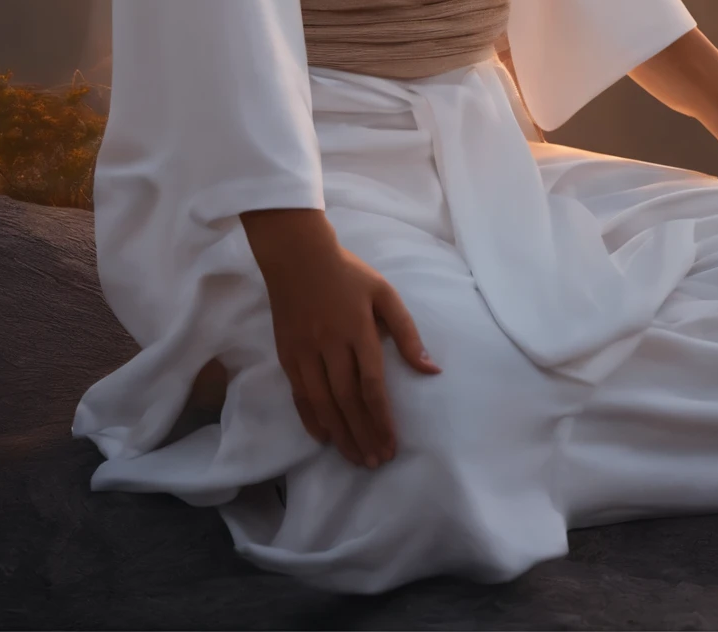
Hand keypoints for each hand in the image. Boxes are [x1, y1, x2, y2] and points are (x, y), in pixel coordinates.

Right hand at [240, 207, 440, 466]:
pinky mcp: (287, 354)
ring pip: (323, 403)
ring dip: (340, 434)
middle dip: (364, 434)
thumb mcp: (384, 293)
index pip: (372, 385)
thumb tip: (430, 369)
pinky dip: (311, 419)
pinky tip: (324, 437)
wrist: (297, 256)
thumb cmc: (347, 273)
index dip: (382, 418)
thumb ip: (407, 332)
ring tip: (355, 457)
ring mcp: (305, 351)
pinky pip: (300, 395)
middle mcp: (330, 345)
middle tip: (375, 461)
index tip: (392, 444)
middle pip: (348, 401)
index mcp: (358, 329)